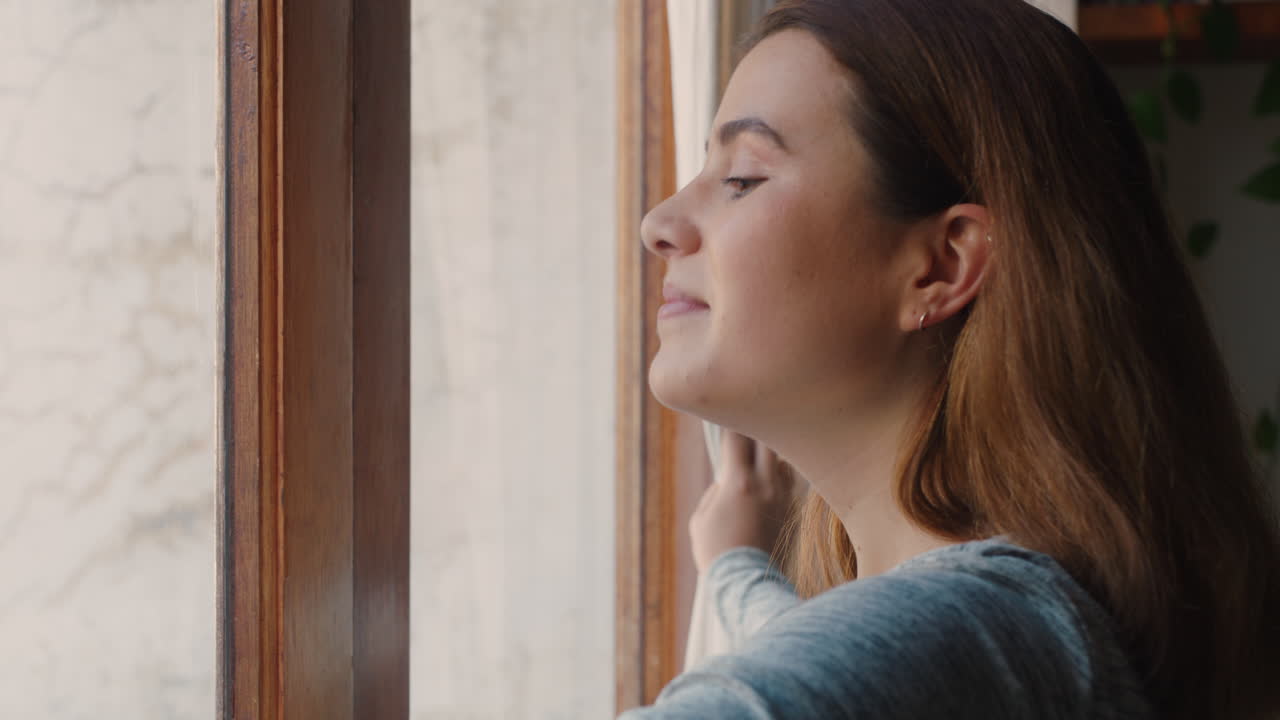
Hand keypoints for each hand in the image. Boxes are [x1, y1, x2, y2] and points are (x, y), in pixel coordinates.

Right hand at [690, 430, 801, 573]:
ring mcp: (785, 496)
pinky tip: (768, 483)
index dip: (728, 425)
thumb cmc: (716, 552)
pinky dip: (779, 477)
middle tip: (745, 430)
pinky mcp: (794, 510)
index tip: (724, 421)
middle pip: (767, 439)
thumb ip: (715, 491)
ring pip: (782, 459)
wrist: (747, 584)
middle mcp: (766, 483)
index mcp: (739, 482)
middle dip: (755, 432)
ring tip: (758, 458)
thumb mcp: (701, 519)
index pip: (736, 436)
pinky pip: (790, 482)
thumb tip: (726, 479)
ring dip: (769, 455)